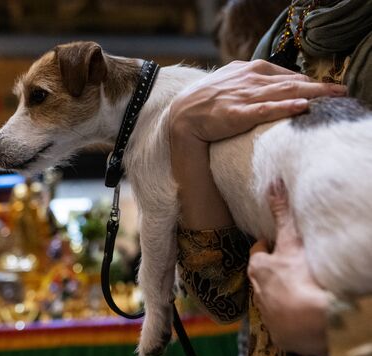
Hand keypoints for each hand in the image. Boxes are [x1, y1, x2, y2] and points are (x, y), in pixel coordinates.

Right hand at [169, 59, 346, 229]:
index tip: (327, 89)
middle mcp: (248, 79)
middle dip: (319, 86)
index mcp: (249, 69)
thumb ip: (253, 83)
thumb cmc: (207, 102)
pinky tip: (301, 107)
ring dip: (310, 94)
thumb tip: (276, 89)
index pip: (285, 74)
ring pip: (282, 93)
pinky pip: (263, 110)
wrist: (181, 117)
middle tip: (342, 91)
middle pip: (290, 81)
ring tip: (333, 97)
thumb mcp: (232, 84)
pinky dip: (283, 108)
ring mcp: (242, 96)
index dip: (308, 81)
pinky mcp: (235, 113)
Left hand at [248, 179, 330, 355]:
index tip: (279, 246)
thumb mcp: (291, 241)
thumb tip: (272, 183)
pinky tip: (301, 312)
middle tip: (291, 267)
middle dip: (273, 271)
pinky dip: (288, 316)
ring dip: (280, 293)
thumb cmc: (299, 276)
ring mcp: (266, 313)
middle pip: (263, 276)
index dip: (269, 247)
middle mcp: (256, 290)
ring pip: (270, 298)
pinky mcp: (278, 333)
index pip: (259, 252)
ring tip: (299, 290)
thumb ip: (282, 212)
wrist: (312, 322)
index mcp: (258, 267)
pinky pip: (281, 321)